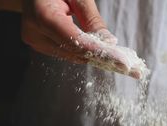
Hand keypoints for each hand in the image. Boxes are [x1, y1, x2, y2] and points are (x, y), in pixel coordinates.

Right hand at [21, 0, 141, 76]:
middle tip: (131, 69)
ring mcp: (35, 42)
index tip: (121, 62)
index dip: (99, 52)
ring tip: (122, 64)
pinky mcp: (40, 46)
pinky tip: (105, 56)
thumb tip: (110, 43)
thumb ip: (92, 19)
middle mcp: (35, 33)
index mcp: (41, 15)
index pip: (75, 40)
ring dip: (97, 59)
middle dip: (104, 59)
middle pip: (75, 52)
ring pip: (73, 56)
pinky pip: (68, 53)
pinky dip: (86, 53)